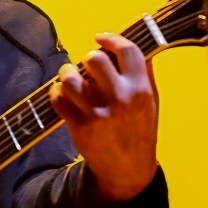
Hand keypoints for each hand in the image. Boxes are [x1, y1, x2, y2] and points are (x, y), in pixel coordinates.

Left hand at [49, 33, 158, 202]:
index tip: (100, 38)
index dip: (111, 39)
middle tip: (87, 66)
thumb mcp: (151, 102)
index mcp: (141, 90)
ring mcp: (98, 113)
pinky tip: (61, 93)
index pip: (127, 51)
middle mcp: (120, 99)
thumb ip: (145, 74)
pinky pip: (58, 99)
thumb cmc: (140, 130)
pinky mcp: (79, 126)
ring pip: (70, 78)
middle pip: (94, 59)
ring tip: (69, 75)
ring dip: (66, 72)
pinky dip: (56, 92)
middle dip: (87, 58)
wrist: (127, 170)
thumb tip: (135, 46)